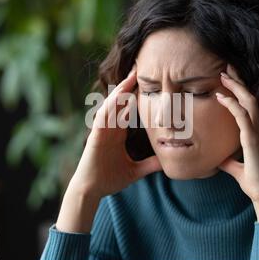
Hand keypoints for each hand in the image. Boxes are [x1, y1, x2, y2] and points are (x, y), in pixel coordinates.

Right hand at [71, 65, 161, 198]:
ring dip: (120, 91)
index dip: (137, 96)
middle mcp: (110, 128)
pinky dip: (110, 106)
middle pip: (120, 102)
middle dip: (129, 86)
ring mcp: (102, 130)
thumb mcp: (136, 170)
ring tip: (131, 77)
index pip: (129, 109)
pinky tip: (118, 97)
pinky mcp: (96, 135)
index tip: (150, 83)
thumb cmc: (109, 179)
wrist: (92, 190)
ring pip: (112, 105)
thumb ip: (150, 165)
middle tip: (141, 69)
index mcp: (118, 133)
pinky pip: (103, 117)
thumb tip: (167, 163)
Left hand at [216, 64, 258, 222]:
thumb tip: (218, 158)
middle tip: (226, 67)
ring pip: (249, 101)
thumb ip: (229, 159)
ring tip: (222, 75)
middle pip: (252, 97)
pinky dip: (231, 104)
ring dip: (235, 86)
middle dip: (239, 81)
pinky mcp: (253, 139)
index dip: (242, 89)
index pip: (253, 104)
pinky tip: (219, 97)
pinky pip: (242, 115)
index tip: (230, 79)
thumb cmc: (254, 181)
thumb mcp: (236, 166)